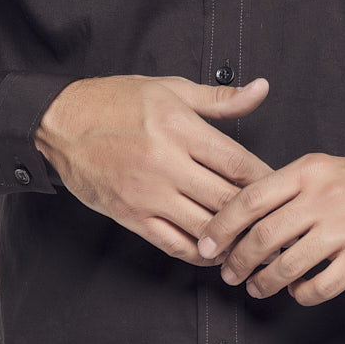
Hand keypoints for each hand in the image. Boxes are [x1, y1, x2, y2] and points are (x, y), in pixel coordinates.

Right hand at [34, 73, 272, 267]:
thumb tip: (261, 90)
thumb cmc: (116, 101)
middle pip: (226, 199)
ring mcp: (148, 194)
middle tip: (276, 222)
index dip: (266, 179)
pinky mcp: (131, 216)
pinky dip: (200, 254)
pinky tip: (215, 253)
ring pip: (204, 228)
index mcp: (181, 128)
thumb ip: (219, 98)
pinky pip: (174, 244)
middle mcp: (167, 163)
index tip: (282, 188)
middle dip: (255, 214)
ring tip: (252, 242)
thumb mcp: (171, 89)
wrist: (62, 123)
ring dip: (232, 239)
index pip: (238, 162)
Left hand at [196, 155, 344, 305]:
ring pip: (288, 264)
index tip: (207, 244)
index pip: (252, 198)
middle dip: (238, 261)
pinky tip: (299, 291)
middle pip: (264, 235)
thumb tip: (241, 214)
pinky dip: (302, 294)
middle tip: (229, 273)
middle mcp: (325, 196)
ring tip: (258, 287)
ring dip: (265, 282)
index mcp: (310, 171)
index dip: (223, 225)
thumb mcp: (326, 169)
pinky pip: (320, 286)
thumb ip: (289, 188)